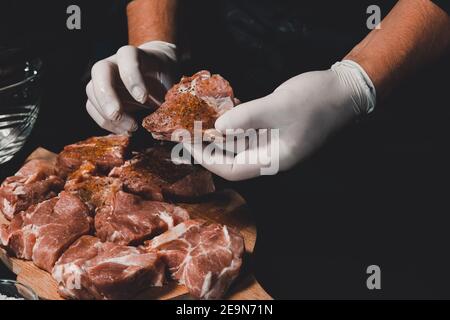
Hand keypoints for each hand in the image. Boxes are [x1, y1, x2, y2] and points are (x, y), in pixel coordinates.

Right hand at [86, 41, 176, 133]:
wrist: (155, 74)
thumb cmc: (162, 79)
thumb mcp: (170, 85)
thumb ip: (169, 100)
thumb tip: (165, 125)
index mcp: (134, 55)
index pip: (127, 57)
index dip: (132, 77)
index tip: (143, 99)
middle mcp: (114, 63)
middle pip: (100, 71)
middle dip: (107, 96)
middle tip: (118, 115)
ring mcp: (103, 78)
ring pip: (92, 92)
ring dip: (107, 114)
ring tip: (130, 129)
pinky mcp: (99, 94)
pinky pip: (92, 107)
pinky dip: (105, 122)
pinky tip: (123, 130)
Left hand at [184, 60, 375, 180]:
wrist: (346, 90)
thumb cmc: (316, 101)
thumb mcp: (279, 106)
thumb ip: (247, 117)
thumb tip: (217, 127)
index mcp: (274, 160)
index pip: (232, 170)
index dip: (207, 160)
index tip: (187, 145)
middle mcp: (271, 156)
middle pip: (232, 160)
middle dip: (207, 148)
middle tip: (185, 134)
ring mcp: (273, 142)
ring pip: (238, 145)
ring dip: (218, 136)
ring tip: (197, 123)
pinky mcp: (275, 128)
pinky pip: (248, 131)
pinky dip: (233, 124)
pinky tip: (221, 112)